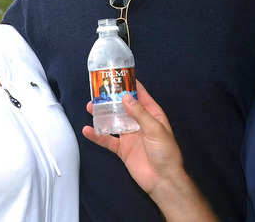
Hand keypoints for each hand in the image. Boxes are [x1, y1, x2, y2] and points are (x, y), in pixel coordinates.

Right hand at [82, 82, 216, 221]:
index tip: (118, 75)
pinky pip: (108, 140)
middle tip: (99, 90)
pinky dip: (97, 135)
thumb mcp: (155, 129)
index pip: (140, 95)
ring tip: (90, 106)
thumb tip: (126, 97)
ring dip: (102, 114)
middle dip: (112, 98)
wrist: (163, 180)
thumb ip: (140, 113)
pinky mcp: (123, 149)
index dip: (130, 85)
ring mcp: (130, 136)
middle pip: (123, 107)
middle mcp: (140, 123)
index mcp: (152, 115)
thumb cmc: (166, 153)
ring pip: (113, 121)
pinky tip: (88, 130)